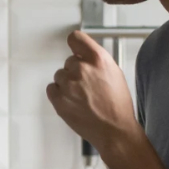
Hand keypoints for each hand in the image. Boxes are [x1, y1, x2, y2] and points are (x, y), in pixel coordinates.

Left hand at [46, 31, 139, 153]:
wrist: (114, 130)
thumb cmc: (117, 105)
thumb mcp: (114, 73)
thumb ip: (96, 61)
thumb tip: (84, 55)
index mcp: (98, 59)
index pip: (75, 38)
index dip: (75, 44)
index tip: (75, 48)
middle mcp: (81, 69)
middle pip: (69, 61)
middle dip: (76, 71)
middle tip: (87, 86)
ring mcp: (68, 84)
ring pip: (60, 75)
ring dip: (67, 83)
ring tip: (82, 97)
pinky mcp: (58, 99)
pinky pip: (51, 88)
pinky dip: (59, 94)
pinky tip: (73, 102)